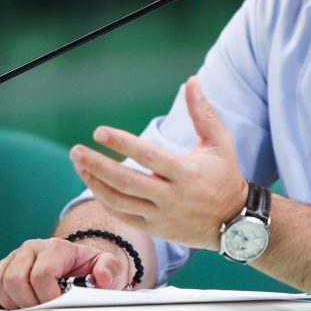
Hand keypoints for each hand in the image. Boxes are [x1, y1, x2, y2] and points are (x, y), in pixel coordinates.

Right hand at [0, 237, 130, 308]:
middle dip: (28, 303)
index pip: (41, 274)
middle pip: (15, 280)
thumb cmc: (91, 270)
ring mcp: (14, 257)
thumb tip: (102, 277)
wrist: (79, 264)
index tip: (58, 306)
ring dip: (12, 303)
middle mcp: (31, 248)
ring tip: (31, 308)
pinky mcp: (1, 267)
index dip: (48, 297)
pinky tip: (16, 304)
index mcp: (56, 248)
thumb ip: (110, 270)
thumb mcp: (109, 268)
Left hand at [69, 75, 247, 249]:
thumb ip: (203, 113)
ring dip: (95, 183)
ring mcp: (161, 216)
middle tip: (76, 151)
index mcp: (186, 172)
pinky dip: (105, 201)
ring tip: (79, 164)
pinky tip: (94, 184)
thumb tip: (192, 81)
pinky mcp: (156, 230)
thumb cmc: (225, 176)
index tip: (99, 132)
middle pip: (126, 182)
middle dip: (97, 166)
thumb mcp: (220, 143)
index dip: (122, 144)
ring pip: (120, 202)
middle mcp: (172, 196)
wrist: (234, 222)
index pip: (148, 156)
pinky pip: (123, 217)